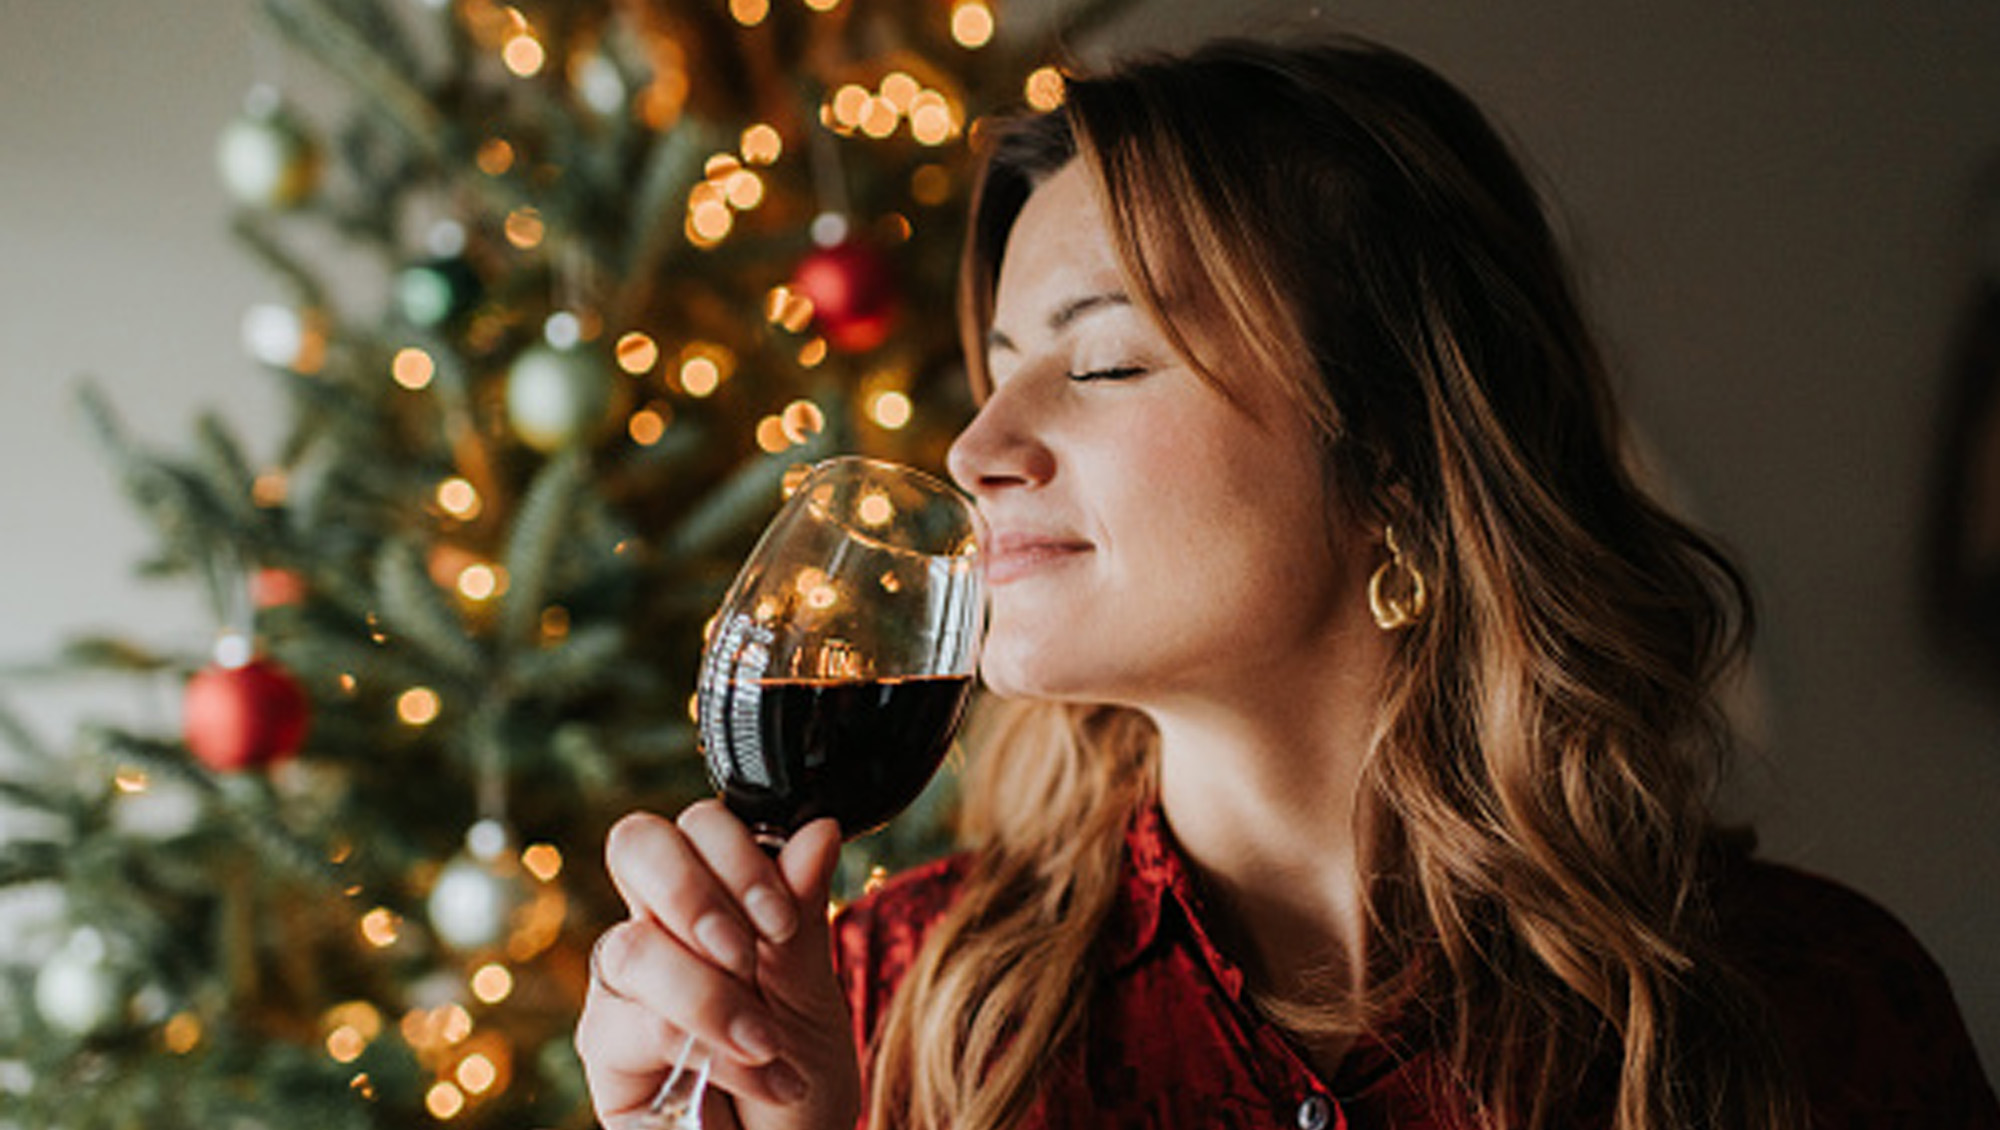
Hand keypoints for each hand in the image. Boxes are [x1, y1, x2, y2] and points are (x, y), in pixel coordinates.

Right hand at [576, 803, 858, 1129]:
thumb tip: (818, 827)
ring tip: (768, 1043)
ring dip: (713, 995)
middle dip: (698, 891)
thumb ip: (804, 913)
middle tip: (752, 953)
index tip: (782, 920)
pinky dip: (705, 1046)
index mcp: (714, 900)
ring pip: (633, 944)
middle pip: (635, 844)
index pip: (695, 826)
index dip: (735, 852)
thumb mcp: (814, 995)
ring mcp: (624, 988)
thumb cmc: (798, 1082)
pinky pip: (633, 1022)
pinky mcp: (604, 1050)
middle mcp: (659, 930)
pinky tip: (754, 1073)